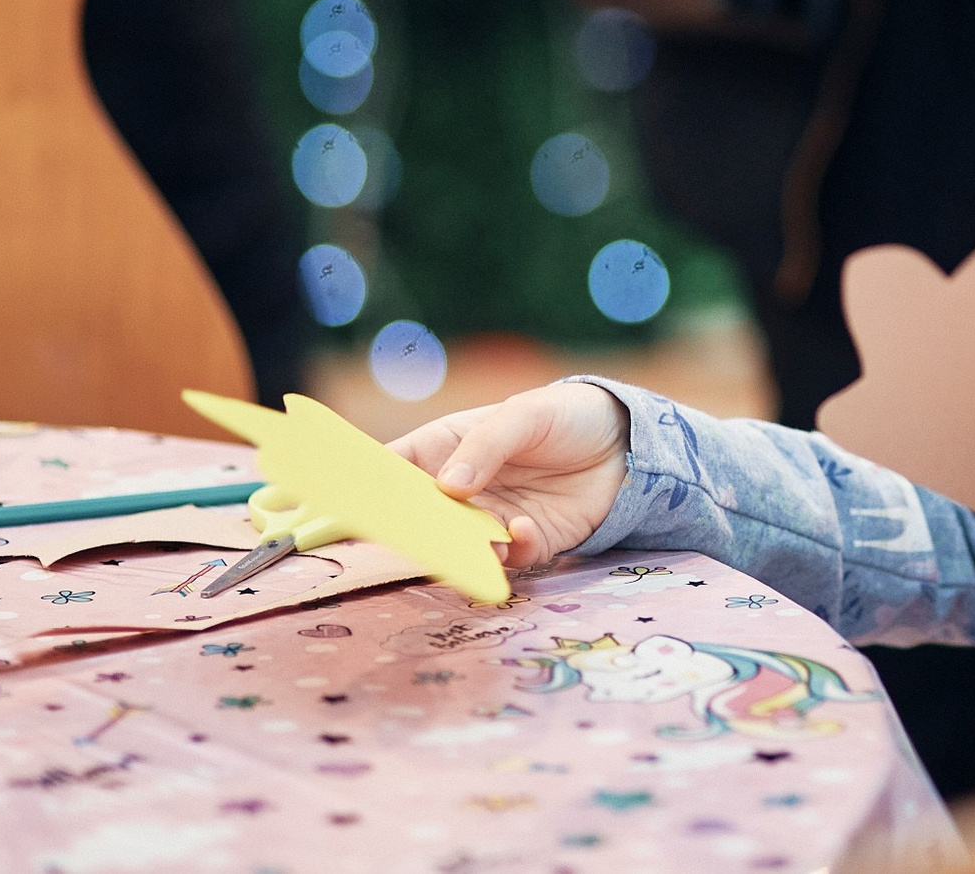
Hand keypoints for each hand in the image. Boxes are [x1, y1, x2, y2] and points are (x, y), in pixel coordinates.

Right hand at [388, 383, 630, 571]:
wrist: (626, 441)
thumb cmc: (564, 415)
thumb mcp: (523, 415)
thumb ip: (485, 446)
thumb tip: (448, 487)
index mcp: (443, 449)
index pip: (391, 472)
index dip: (366, 491)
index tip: (348, 510)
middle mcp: (460, 491)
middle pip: (419, 520)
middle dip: (411, 534)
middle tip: (413, 540)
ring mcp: (491, 519)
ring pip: (460, 548)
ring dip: (463, 551)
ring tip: (476, 542)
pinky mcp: (528, 542)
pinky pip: (509, 558)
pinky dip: (512, 551)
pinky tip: (522, 529)